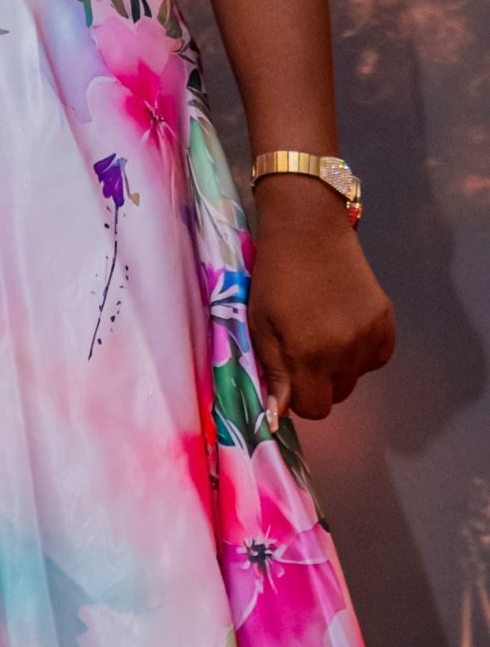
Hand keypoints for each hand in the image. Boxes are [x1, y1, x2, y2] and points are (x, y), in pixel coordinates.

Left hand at [247, 176, 394, 420]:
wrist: (309, 229)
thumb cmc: (274, 276)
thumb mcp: (260, 324)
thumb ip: (274, 372)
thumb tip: (279, 417)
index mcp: (310, 353)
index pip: (315, 410)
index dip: (299, 398)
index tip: (289, 375)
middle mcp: (346, 351)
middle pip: (337, 396)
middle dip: (318, 382)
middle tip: (302, 348)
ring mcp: (371, 336)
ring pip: (356, 377)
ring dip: (340, 366)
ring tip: (322, 331)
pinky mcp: (387, 321)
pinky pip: (377, 358)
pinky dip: (362, 351)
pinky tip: (344, 325)